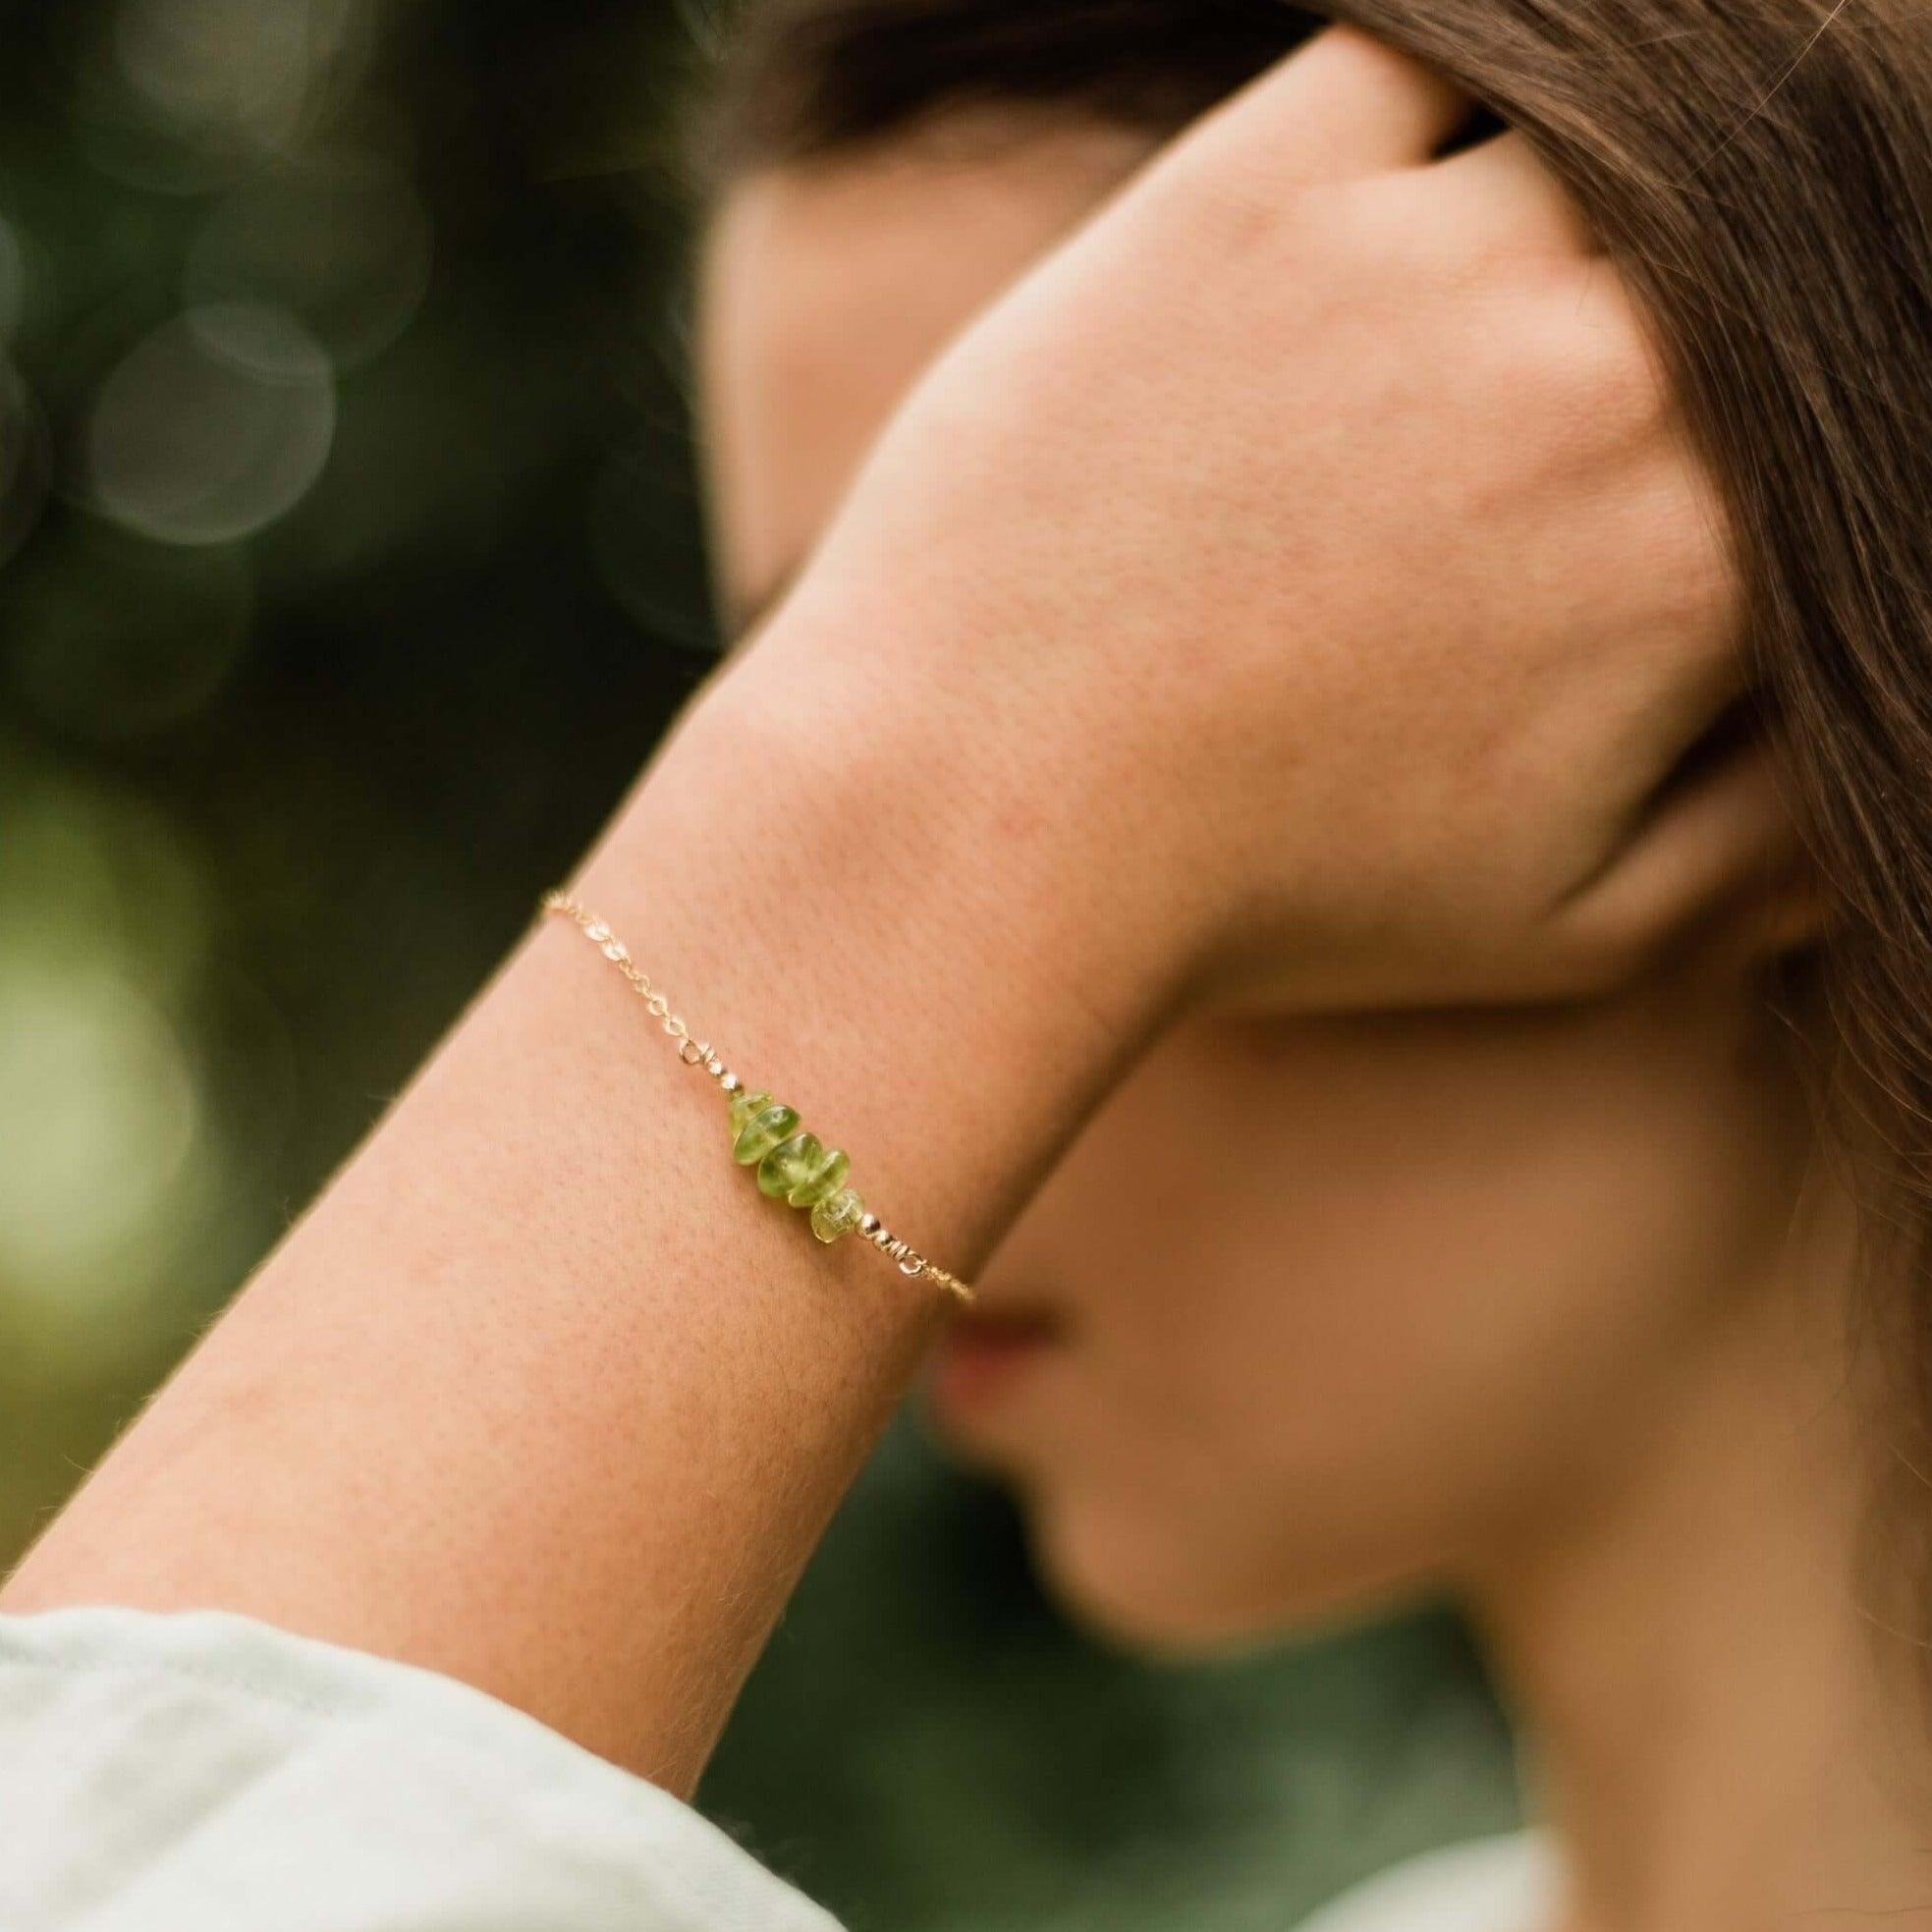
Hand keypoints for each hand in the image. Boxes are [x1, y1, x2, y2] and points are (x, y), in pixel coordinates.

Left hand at [745, 27, 1790, 1016]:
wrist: (977, 819)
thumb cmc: (1266, 896)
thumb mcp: (1572, 928)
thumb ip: (1780, 833)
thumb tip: (1881, 731)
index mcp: (1714, 557)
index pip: (1847, 412)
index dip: (1773, 429)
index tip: (1665, 447)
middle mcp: (1611, 374)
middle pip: (1753, 252)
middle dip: (1684, 311)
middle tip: (1556, 388)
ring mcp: (1426, 261)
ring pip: (1608, 141)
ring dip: (1581, 195)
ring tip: (1470, 304)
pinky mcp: (1247, 192)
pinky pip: (1431, 56)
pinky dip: (1455, 87)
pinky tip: (1388, 193)